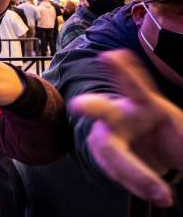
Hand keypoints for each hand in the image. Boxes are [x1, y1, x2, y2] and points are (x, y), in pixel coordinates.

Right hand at [71, 50, 182, 207]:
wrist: (164, 153)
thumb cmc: (172, 135)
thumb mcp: (181, 133)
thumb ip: (177, 143)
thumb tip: (166, 176)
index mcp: (142, 102)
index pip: (132, 84)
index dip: (120, 70)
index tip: (107, 57)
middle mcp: (118, 114)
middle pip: (101, 110)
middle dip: (89, 107)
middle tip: (79, 105)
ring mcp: (109, 136)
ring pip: (110, 152)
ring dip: (133, 174)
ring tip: (162, 195)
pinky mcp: (108, 156)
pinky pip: (116, 172)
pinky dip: (136, 185)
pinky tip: (155, 193)